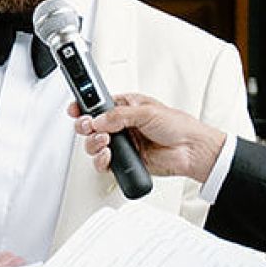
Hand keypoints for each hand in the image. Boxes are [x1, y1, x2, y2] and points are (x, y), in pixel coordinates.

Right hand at [74, 93, 223, 185]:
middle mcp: (121, 125)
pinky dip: (101, 160)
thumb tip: (99, 120)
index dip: (83, 105)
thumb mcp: (147, 112)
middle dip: (85, 126)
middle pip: (90, 125)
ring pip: (93, 145)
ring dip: (93, 143)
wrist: (191, 150)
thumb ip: (119, 116)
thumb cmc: (178, 126)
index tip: (74, 108)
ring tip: (105, 141)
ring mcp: (122, 143)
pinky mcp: (124, 161)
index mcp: (125, 107)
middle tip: (88, 126)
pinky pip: (103, 163)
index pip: (97, 104)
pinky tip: (108, 155)